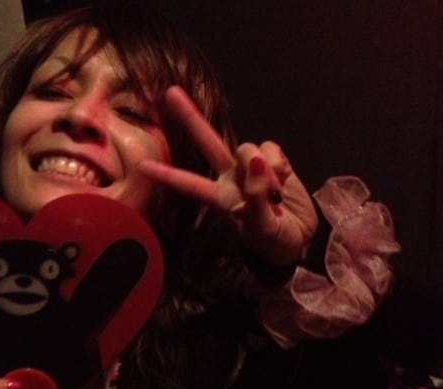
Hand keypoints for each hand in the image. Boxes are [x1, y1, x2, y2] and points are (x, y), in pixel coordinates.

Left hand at [138, 85, 317, 266]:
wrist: (301, 240)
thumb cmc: (274, 241)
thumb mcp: (262, 228)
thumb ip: (256, 196)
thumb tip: (255, 160)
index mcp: (221, 197)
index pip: (190, 184)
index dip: (167, 175)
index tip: (142, 165)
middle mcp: (230, 177)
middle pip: (208, 141)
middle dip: (191, 118)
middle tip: (170, 93)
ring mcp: (250, 167)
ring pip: (248, 147)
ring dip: (266, 169)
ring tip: (275, 195)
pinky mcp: (273, 160)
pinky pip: (271, 148)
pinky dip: (279, 163)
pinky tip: (284, 179)